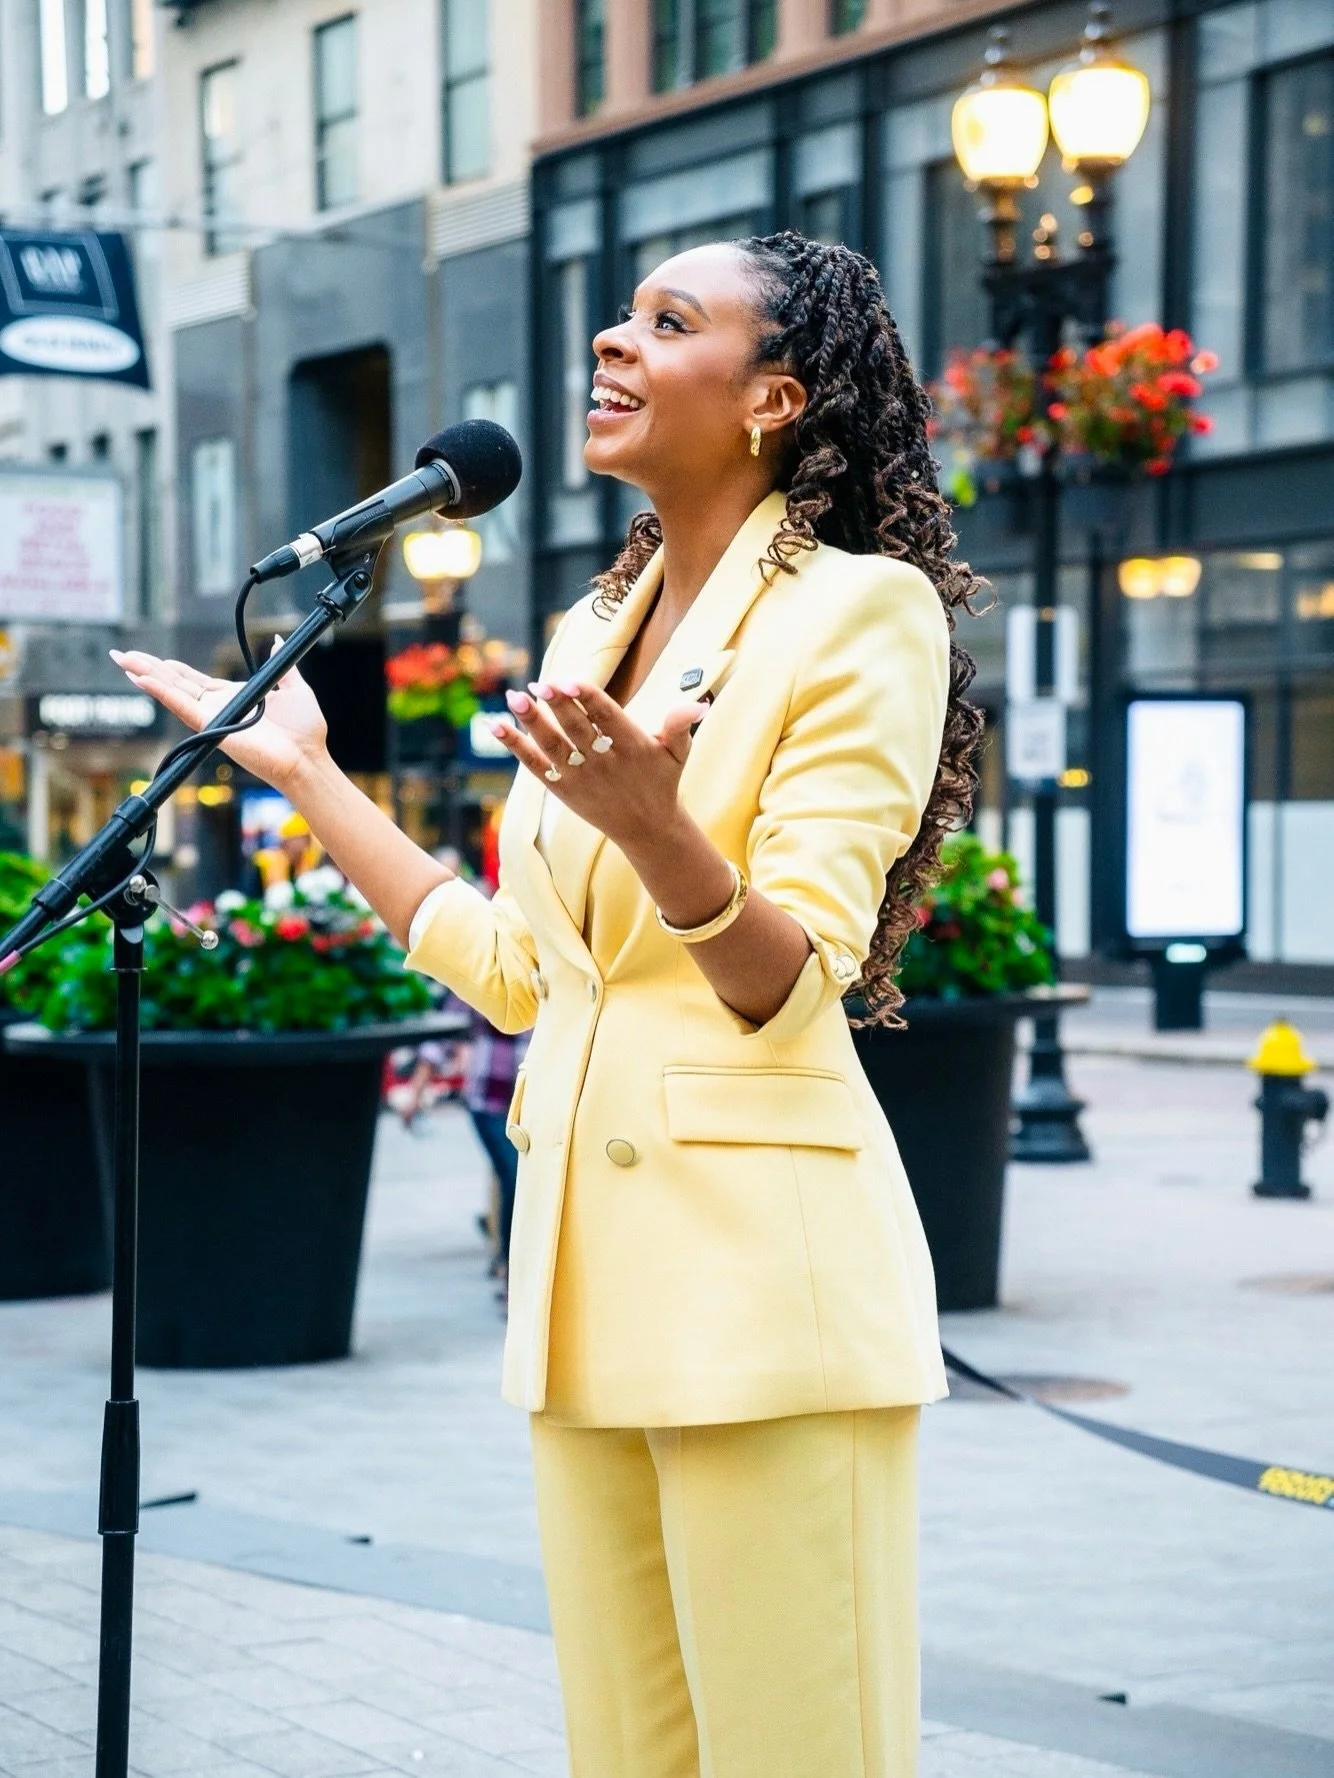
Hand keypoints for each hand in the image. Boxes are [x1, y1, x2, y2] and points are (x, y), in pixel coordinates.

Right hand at [110, 644, 328, 789]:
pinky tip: (141, 679)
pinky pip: (181, 706)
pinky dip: (160, 691)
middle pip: (176, 683)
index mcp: (234, 698)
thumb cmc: (305, 732)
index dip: (173, 669)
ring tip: (122, 660)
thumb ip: (281, 664)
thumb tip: (276, 641)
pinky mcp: (212, 726)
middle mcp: (219, 708)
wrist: (307, 757)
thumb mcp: (294, 687)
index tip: (157, 658)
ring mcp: (213, 718)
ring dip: (146, 675)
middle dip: (149, 668)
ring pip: (172, 692)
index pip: (195, 681)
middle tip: (122, 654)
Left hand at [492, 680, 707, 852]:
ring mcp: (580, 777)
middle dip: (556, 706)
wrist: (646, 829)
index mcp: (632, 747)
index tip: (569, 680)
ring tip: (513, 696)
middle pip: (576, 729)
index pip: (606, 717)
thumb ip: (680, 726)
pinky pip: (534, 765)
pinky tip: (495, 724)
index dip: (586, 698)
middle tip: (538, 683)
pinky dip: (515, 746)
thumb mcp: (677, 754)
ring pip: (551, 746)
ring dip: (530, 721)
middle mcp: (603, 763)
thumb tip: (698, 704)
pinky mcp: (562, 789)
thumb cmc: (661, 781)